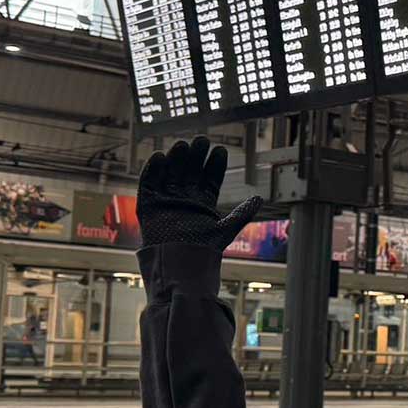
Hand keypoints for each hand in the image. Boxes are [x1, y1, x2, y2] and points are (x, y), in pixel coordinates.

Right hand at [136, 136, 262, 250]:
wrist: (179, 266)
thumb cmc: (202, 251)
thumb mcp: (225, 229)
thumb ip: (241, 213)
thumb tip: (259, 198)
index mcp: (202, 202)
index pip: (209, 178)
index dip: (214, 164)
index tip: (220, 150)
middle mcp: (184, 199)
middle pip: (190, 172)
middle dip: (196, 157)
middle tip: (202, 140)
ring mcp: (166, 200)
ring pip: (170, 174)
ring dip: (176, 160)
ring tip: (183, 145)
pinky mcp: (148, 206)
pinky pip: (149, 184)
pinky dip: (153, 170)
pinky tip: (160, 157)